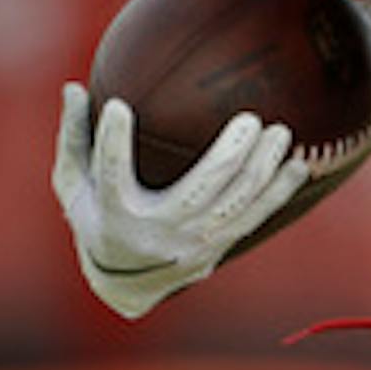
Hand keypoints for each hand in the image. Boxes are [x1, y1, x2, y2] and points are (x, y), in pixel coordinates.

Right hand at [51, 82, 309, 318]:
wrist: (123, 283)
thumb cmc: (96, 217)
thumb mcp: (74, 185)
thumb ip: (73, 138)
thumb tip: (71, 86)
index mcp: (115, 213)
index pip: (113, 174)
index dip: (113, 143)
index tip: (117, 108)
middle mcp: (158, 232)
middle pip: (199, 191)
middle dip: (230, 155)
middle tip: (252, 119)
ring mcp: (192, 244)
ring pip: (236, 204)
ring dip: (263, 169)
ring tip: (281, 133)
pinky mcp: (216, 248)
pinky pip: (253, 218)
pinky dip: (277, 193)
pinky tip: (299, 165)